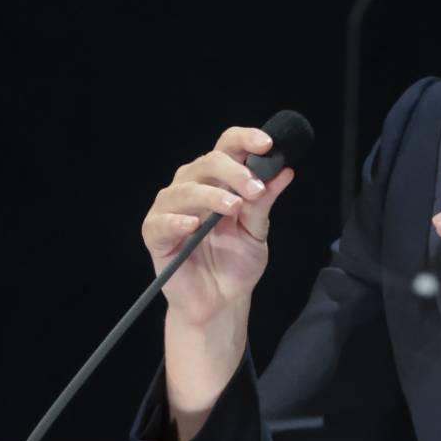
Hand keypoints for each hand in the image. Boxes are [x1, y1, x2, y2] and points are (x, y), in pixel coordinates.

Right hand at [142, 125, 296, 332]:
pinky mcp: (155, 234)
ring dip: (212, 196)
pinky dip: (177, 221)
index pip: (227, 147)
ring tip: (234, 208)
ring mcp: (170, 208)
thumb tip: (285, 171)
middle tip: (255, 190)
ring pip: (185, 190)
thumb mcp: (256, 231)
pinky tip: (194, 225)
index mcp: (218, 180)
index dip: (245, 139)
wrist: (221, 301)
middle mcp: (192, 186)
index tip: (267, 144)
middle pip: (208, 162)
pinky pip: (161, 223)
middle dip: (234, 172)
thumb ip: (264, 201)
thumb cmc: (236, 262)